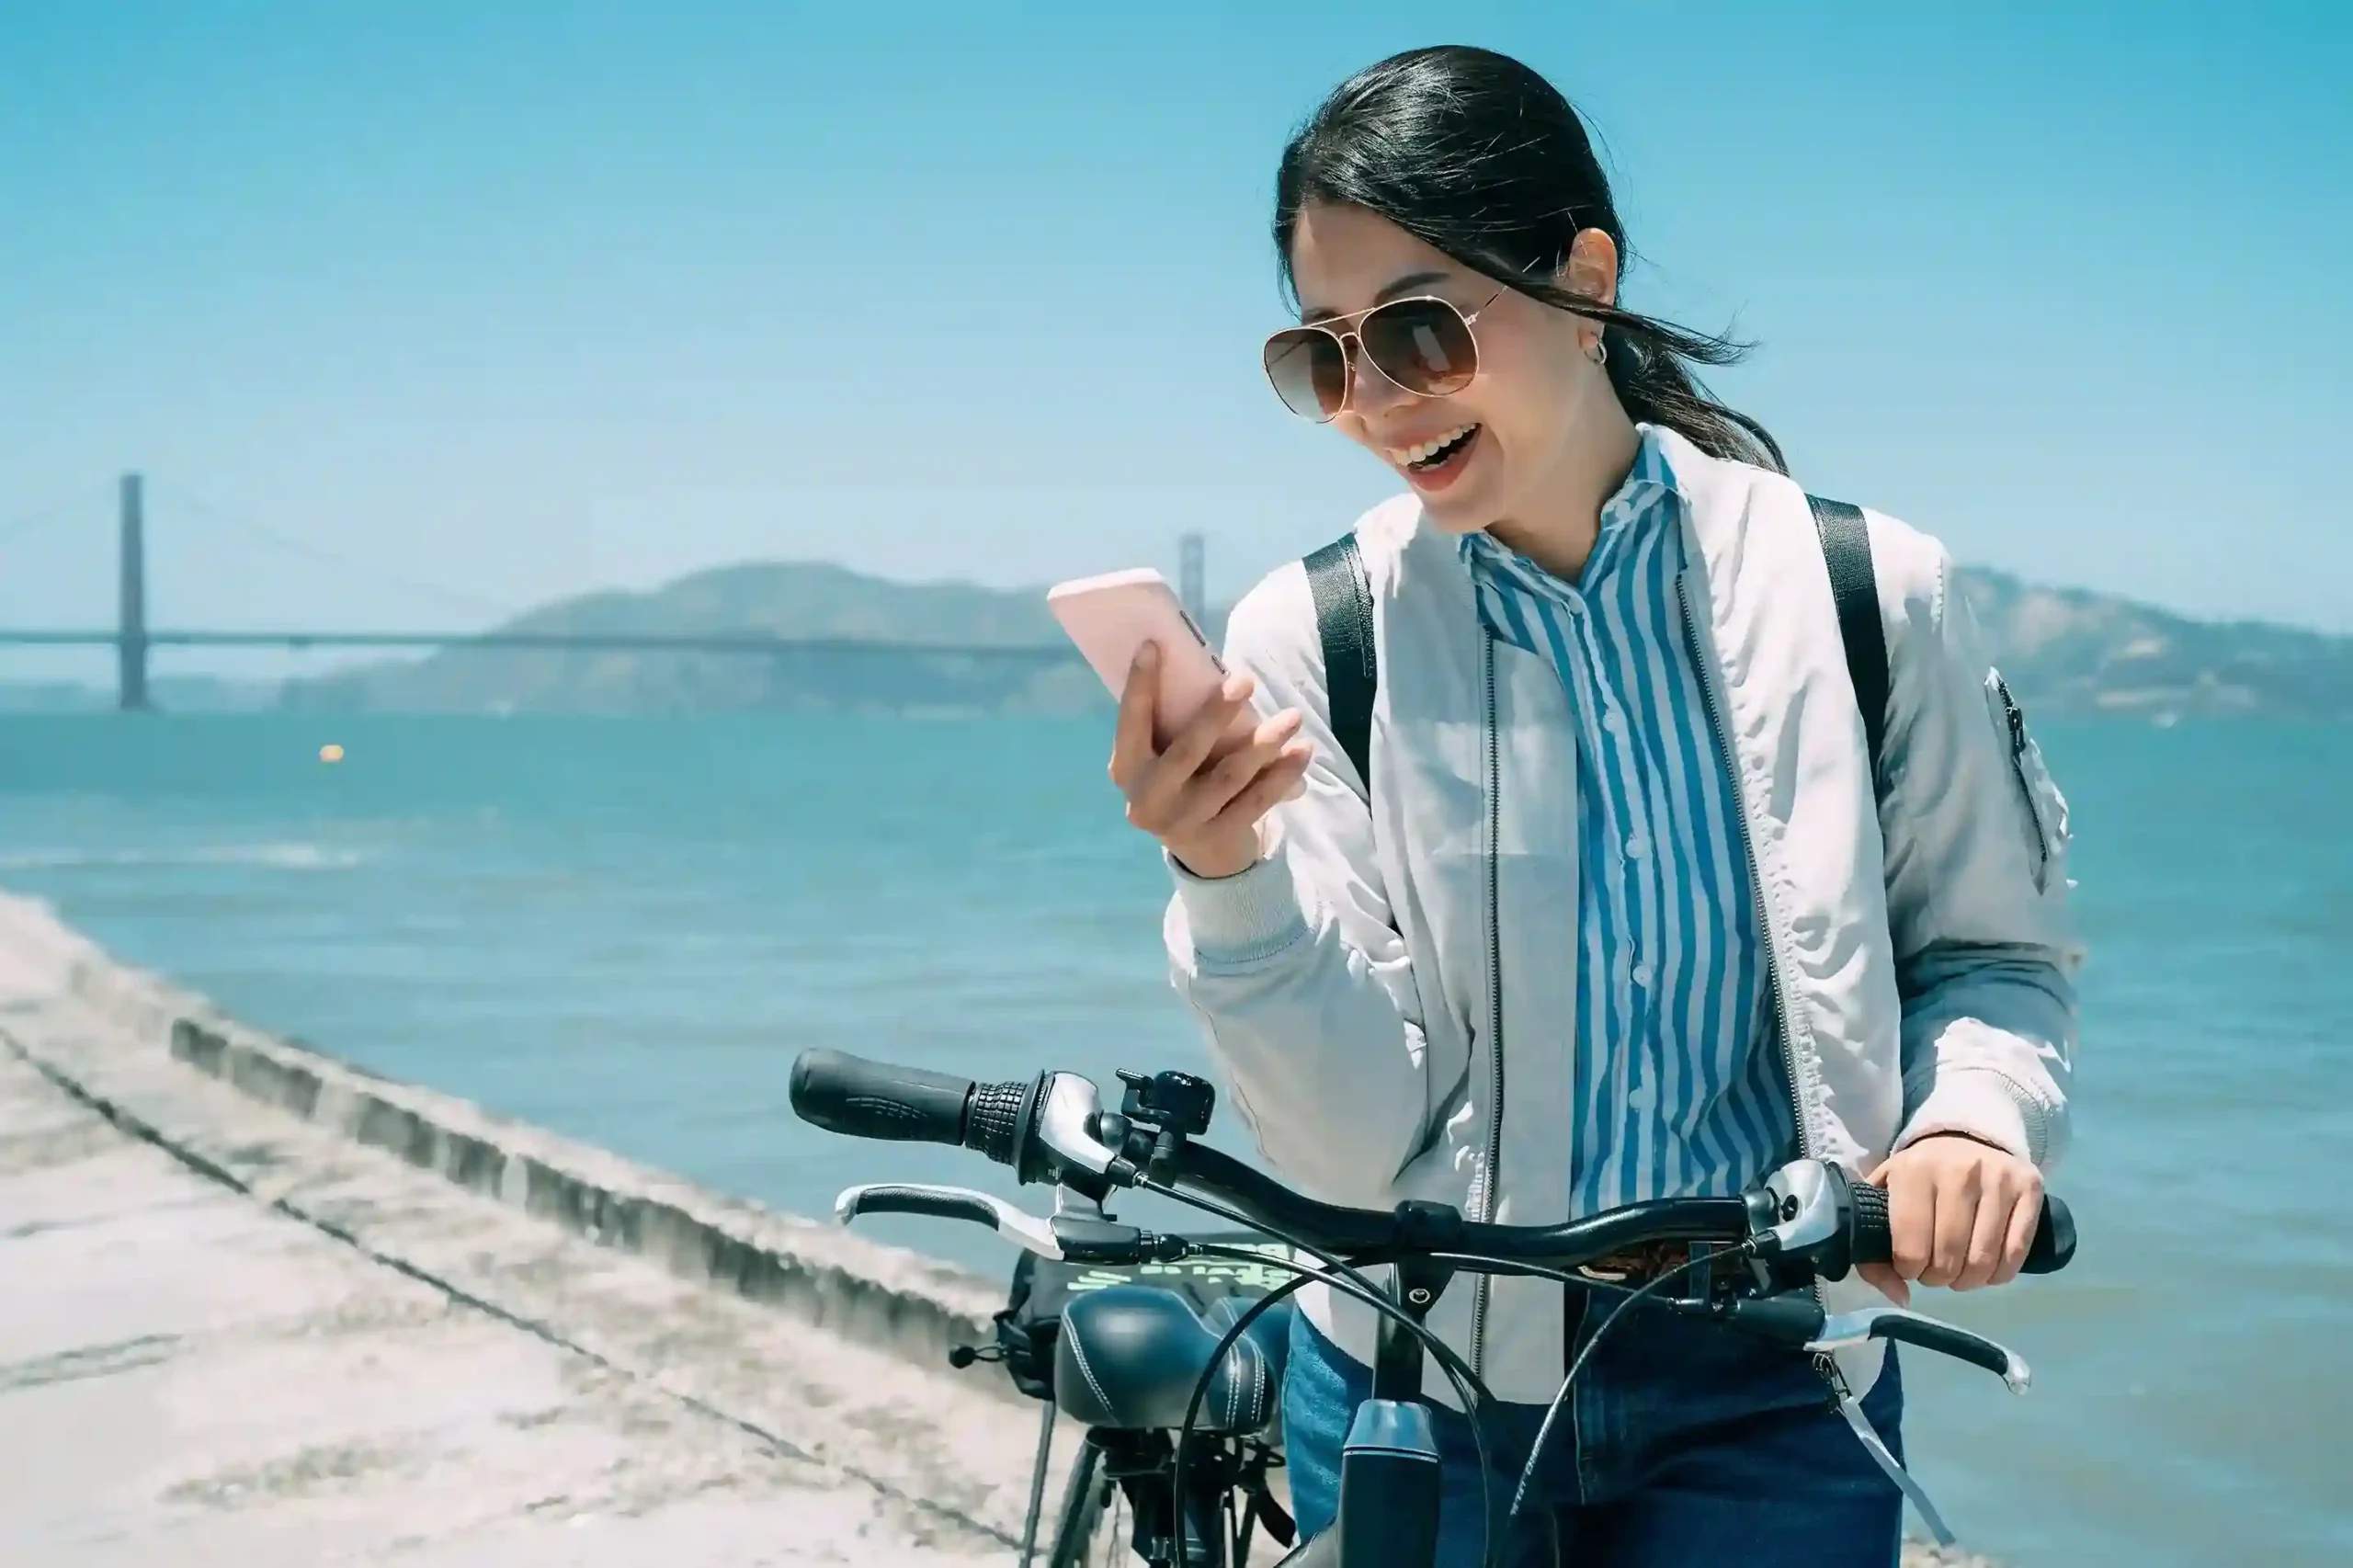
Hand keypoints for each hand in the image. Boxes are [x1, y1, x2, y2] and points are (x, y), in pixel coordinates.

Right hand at [1110, 643, 1313, 879]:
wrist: (1200, 850)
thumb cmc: (1182, 779)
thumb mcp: (1162, 757)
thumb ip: (1171, 724)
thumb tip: (1200, 664)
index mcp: (1127, 768)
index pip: (1131, 723)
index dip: (1139, 686)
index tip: (1153, 646)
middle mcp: (1149, 799)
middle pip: (1187, 750)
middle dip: (1217, 714)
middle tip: (1247, 681)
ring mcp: (1184, 822)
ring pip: (1229, 777)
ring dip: (1265, 743)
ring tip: (1293, 716)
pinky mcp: (1218, 837)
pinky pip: (1256, 801)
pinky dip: (1281, 774)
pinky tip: (1302, 751)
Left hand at [1857, 1133, 2044, 1307]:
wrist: (1966, 1137)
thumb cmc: (1918, 1176)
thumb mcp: (1885, 1195)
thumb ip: (1875, 1248)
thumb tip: (1900, 1296)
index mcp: (1914, 1170)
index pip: (1911, 1246)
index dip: (1909, 1270)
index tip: (1910, 1268)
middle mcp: (1959, 1170)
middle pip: (1949, 1256)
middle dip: (1939, 1278)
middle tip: (1936, 1273)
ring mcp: (1998, 1177)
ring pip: (1984, 1258)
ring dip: (1969, 1280)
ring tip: (1959, 1274)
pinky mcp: (2029, 1187)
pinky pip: (2017, 1251)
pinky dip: (2000, 1273)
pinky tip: (1988, 1269)